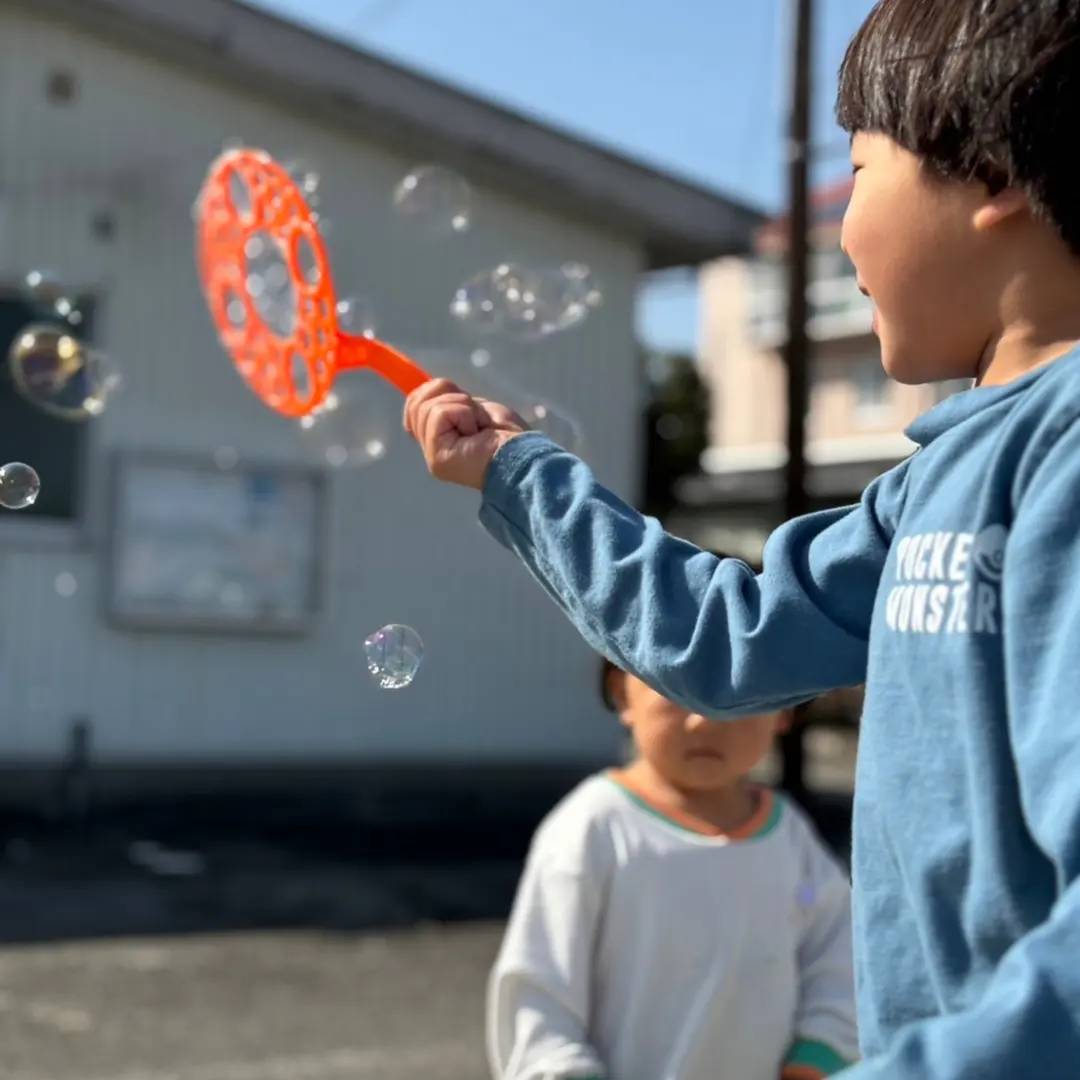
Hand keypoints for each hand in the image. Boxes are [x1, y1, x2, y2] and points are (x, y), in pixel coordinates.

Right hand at [403, 378, 527, 489]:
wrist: (526, 458)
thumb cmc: (511, 437)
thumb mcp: (478, 410)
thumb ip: (454, 403)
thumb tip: (434, 384)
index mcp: (442, 440)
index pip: (414, 408)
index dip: (423, 390)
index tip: (432, 379)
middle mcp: (433, 450)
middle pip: (417, 402)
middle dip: (451, 394)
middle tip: (477, 414)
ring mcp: (433, 455)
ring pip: (429, 406)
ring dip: (464, 406)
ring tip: (481, 426)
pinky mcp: (437, 456)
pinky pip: (440, 413)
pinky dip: (466, 413)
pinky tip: (479, 432)